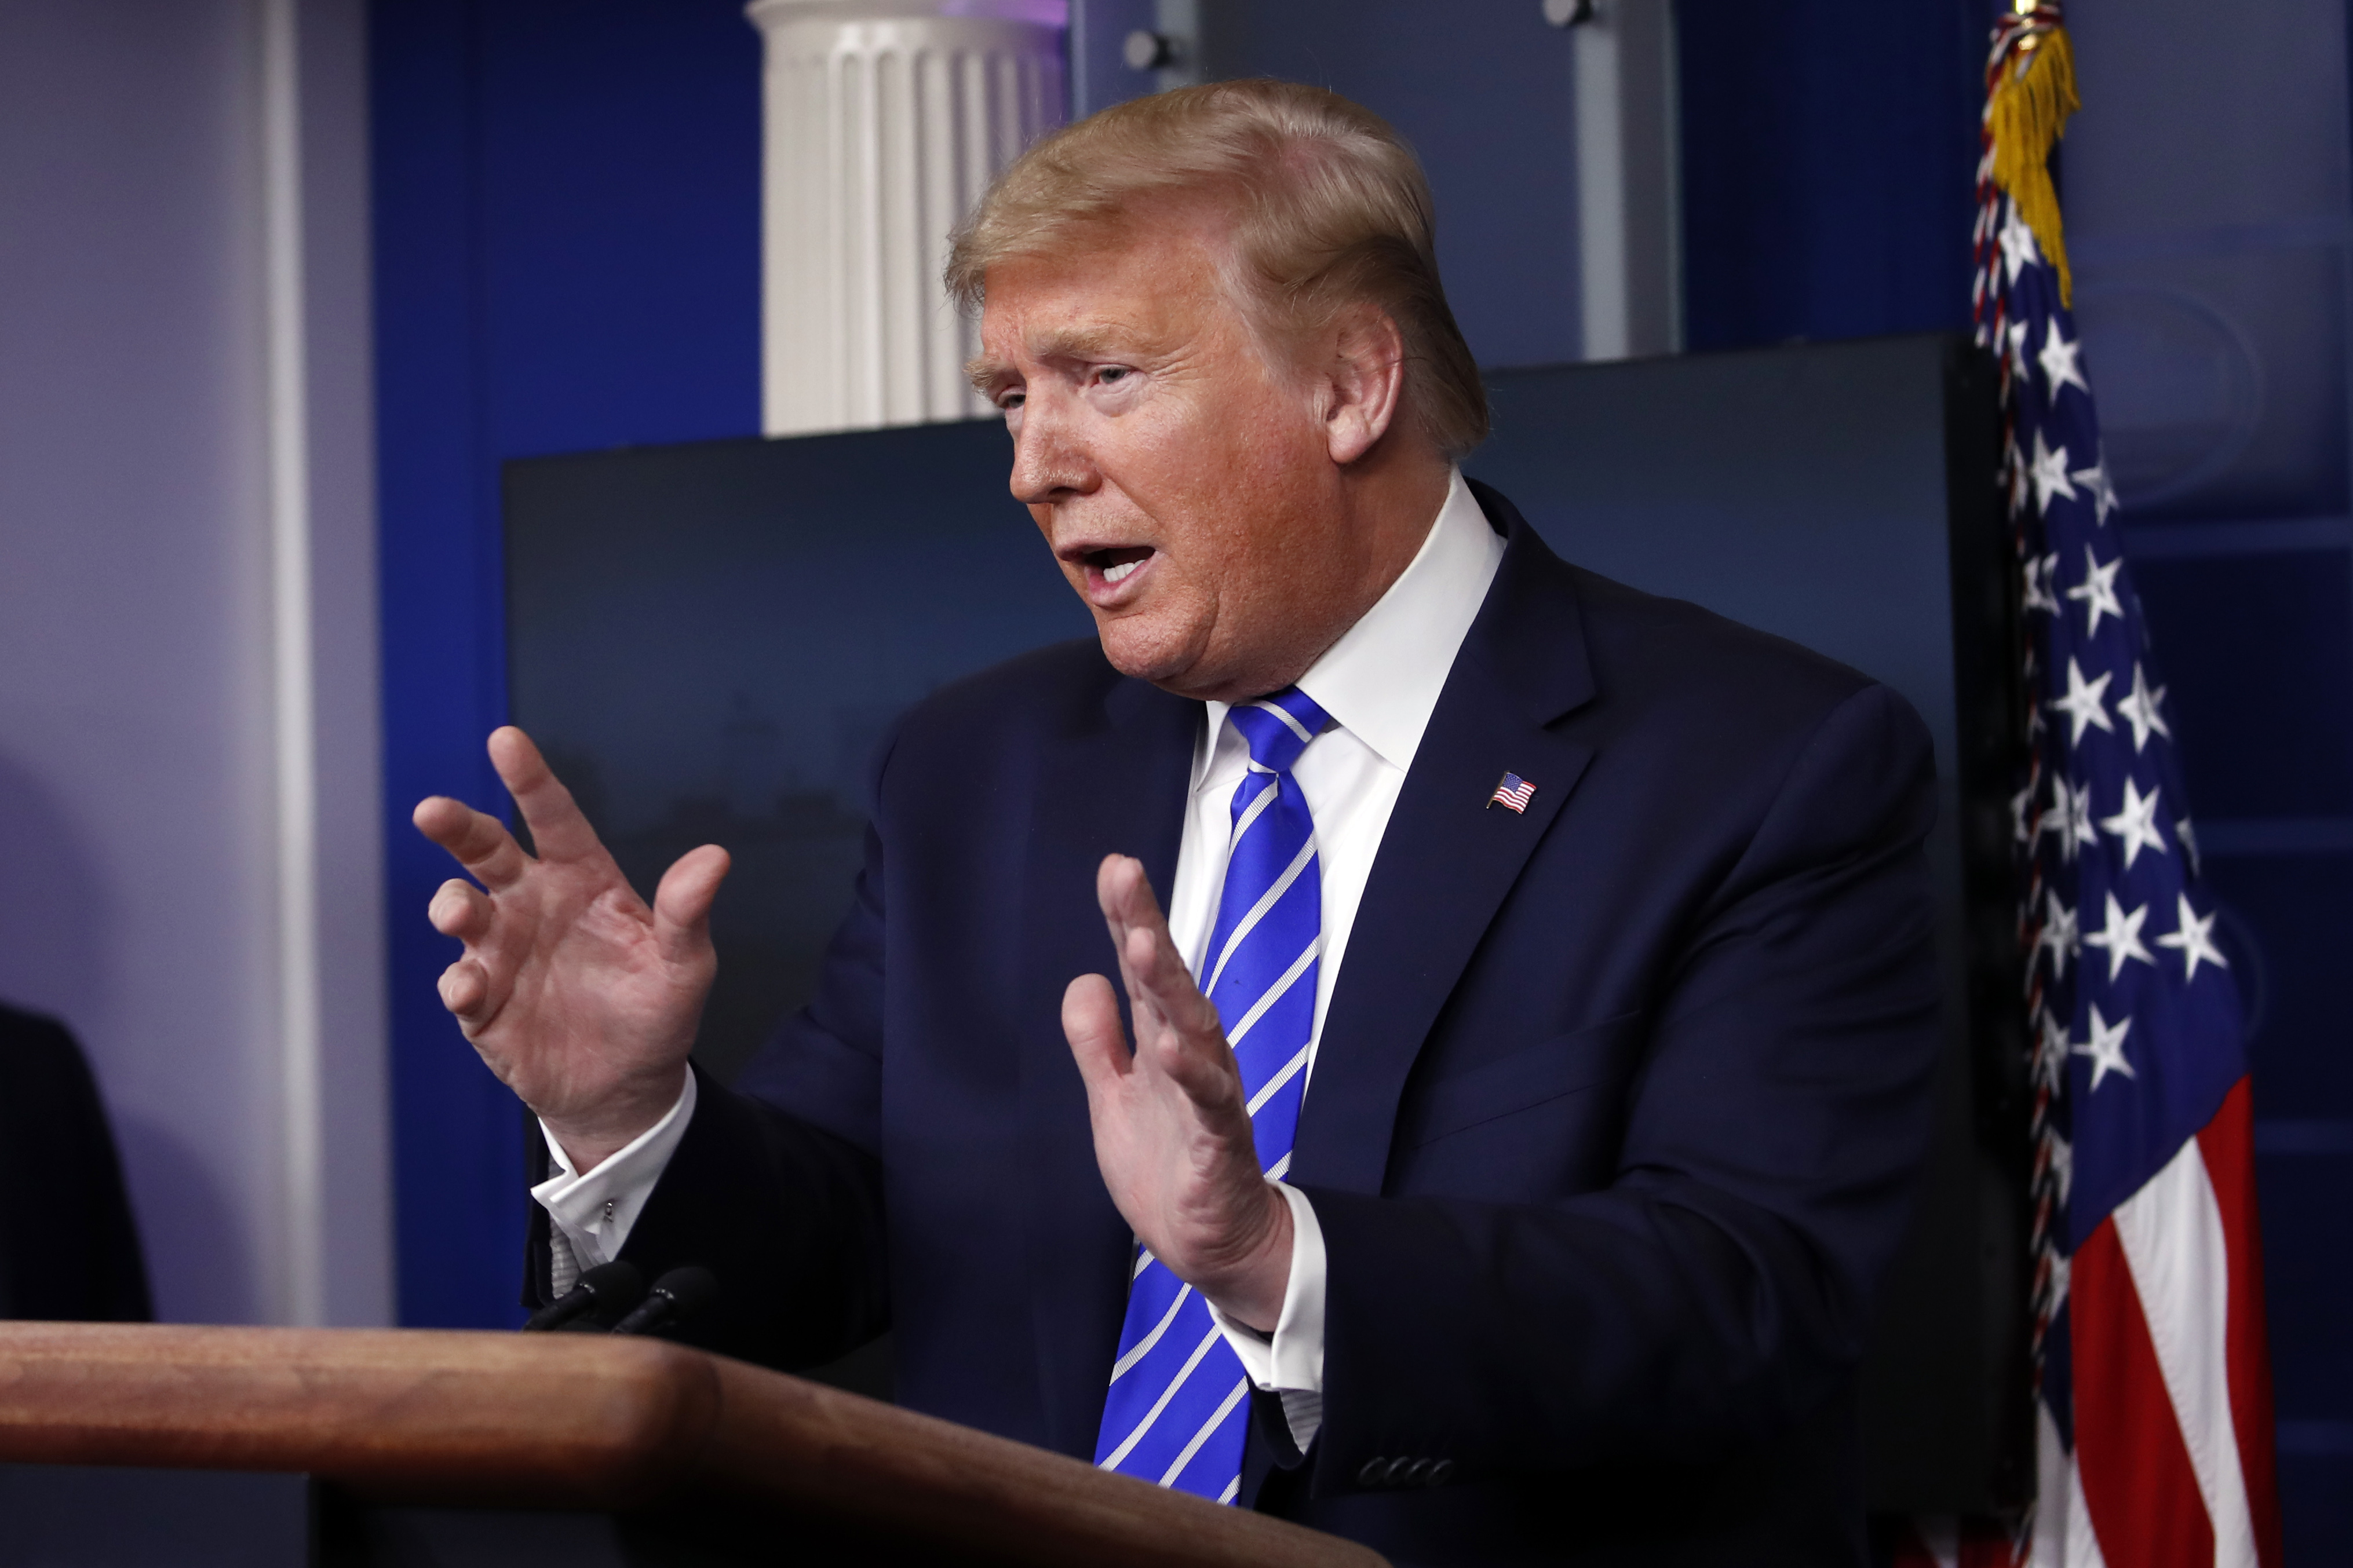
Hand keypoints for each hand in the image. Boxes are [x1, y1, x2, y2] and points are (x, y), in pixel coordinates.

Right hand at [412, 727, 728, 1170]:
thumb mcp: (686, 965)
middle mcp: (533, 905)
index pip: (554, 819)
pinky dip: (460, 984)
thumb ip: (688, 913)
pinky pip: (460, 985)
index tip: (505, 740)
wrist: (628, 1086)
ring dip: (453, 906)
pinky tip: (472, 991)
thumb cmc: (655, 1010)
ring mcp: (502, 952)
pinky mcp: (483, 1005)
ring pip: (462, 911)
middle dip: (457, 828)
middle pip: (486, 852)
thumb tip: (715, 858)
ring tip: (460, 912)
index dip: (531, 780)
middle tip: (432, 811)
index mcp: (582, 880)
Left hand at [1063, 855, 1292, 1330]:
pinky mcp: (1219, 1140)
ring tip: (1141, 943)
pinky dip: (1191, 1073)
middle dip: (1146, 926)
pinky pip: (1208, 1101)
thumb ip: (1097, 1040)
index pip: (1141, 971)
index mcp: (1163, 1039)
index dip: (1127, 918)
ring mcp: (1209, 1094)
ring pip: (1192, 1028)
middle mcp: (1191, 1054)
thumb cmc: (1166, 1161)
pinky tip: (1169, 1047)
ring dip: (1168, 985)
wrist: (1210, 1242)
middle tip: (1126, 875)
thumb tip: (1084, 978)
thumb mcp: (1112, 1095)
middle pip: (1169, 980)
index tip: (1113, 867)